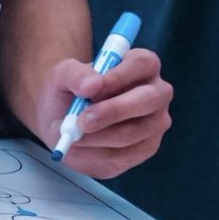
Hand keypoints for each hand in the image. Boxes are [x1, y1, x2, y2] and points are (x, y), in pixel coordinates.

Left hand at [36, 48, 172, 177]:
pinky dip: (96, 154)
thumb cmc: (70, 90)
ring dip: (97, 137)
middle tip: (82, 121)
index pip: (142, 63)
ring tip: (71, 134)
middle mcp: (156, 92)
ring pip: (132, 133)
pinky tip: (81, 147)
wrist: (64, 119)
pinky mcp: (146, 148)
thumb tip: (92, 85)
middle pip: (147, 100)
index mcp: (141, 64)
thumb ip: (75, 74)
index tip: (92, 89)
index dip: (119, 76)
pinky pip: (125, 156)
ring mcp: (155, 122)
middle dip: (113, 112)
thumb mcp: (62, 75)